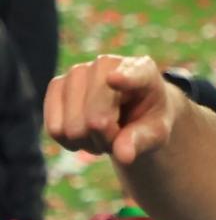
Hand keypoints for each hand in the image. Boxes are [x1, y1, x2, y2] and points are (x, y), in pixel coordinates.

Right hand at [45, 55, 179, 165]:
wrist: (131, 112)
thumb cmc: (147, 119)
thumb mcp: (157, 132)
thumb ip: (142, 141)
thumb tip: (123, 155)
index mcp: (143, 70)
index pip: (133, 75)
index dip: (123, 79)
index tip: (114, 79)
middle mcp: (107, 64)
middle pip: (95, 119)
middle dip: (107, 139)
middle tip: (119, 134)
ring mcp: (78, 71)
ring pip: (72, 128)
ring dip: (88, 141)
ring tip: (104, 131)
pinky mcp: (57, 84)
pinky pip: (54, 129)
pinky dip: (70, 141)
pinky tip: (85, 132)